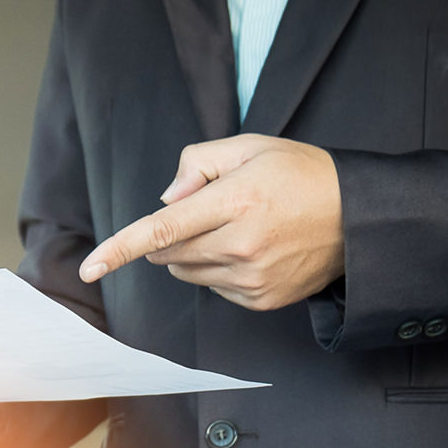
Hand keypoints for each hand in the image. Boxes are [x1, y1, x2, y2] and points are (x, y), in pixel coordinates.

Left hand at [79, 134, 343, 310]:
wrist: (358, 217)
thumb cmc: (301, 174)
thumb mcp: (250, 147)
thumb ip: (197, 162)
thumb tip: (166, 200)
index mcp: (236, 201)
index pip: (162, 230)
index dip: (120, 249)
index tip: (90, 268)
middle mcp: (241, 244)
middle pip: (170, 254)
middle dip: (171, 236)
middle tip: (206, 212)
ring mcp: (252, 277)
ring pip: (188, 273)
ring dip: (192, 253)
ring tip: (235, 228)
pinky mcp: (261, 300)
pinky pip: (215, 288)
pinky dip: (218, 270)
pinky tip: (252, 250)